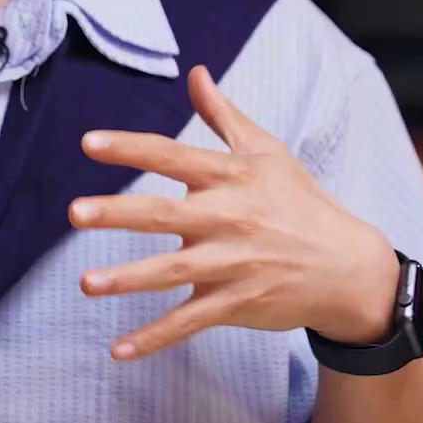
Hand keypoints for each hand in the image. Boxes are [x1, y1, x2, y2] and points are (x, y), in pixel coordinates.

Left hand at [69, 66, 400, 360]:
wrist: (347, 266)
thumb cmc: (300, 202)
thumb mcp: (267, 151)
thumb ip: (223, 114)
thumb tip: (196, 72)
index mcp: (231, 177)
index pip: (173, 156)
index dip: (131, 148)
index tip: (89, 143)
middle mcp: (228, 218)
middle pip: (165, 214)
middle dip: (119, 213)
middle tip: (75, 212)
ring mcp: (232, 264)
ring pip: (172, 273)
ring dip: (128, 279)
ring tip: (85, 283)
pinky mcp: (236, 303)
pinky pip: (190, 322)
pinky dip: (155, 338)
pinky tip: (119, 350)